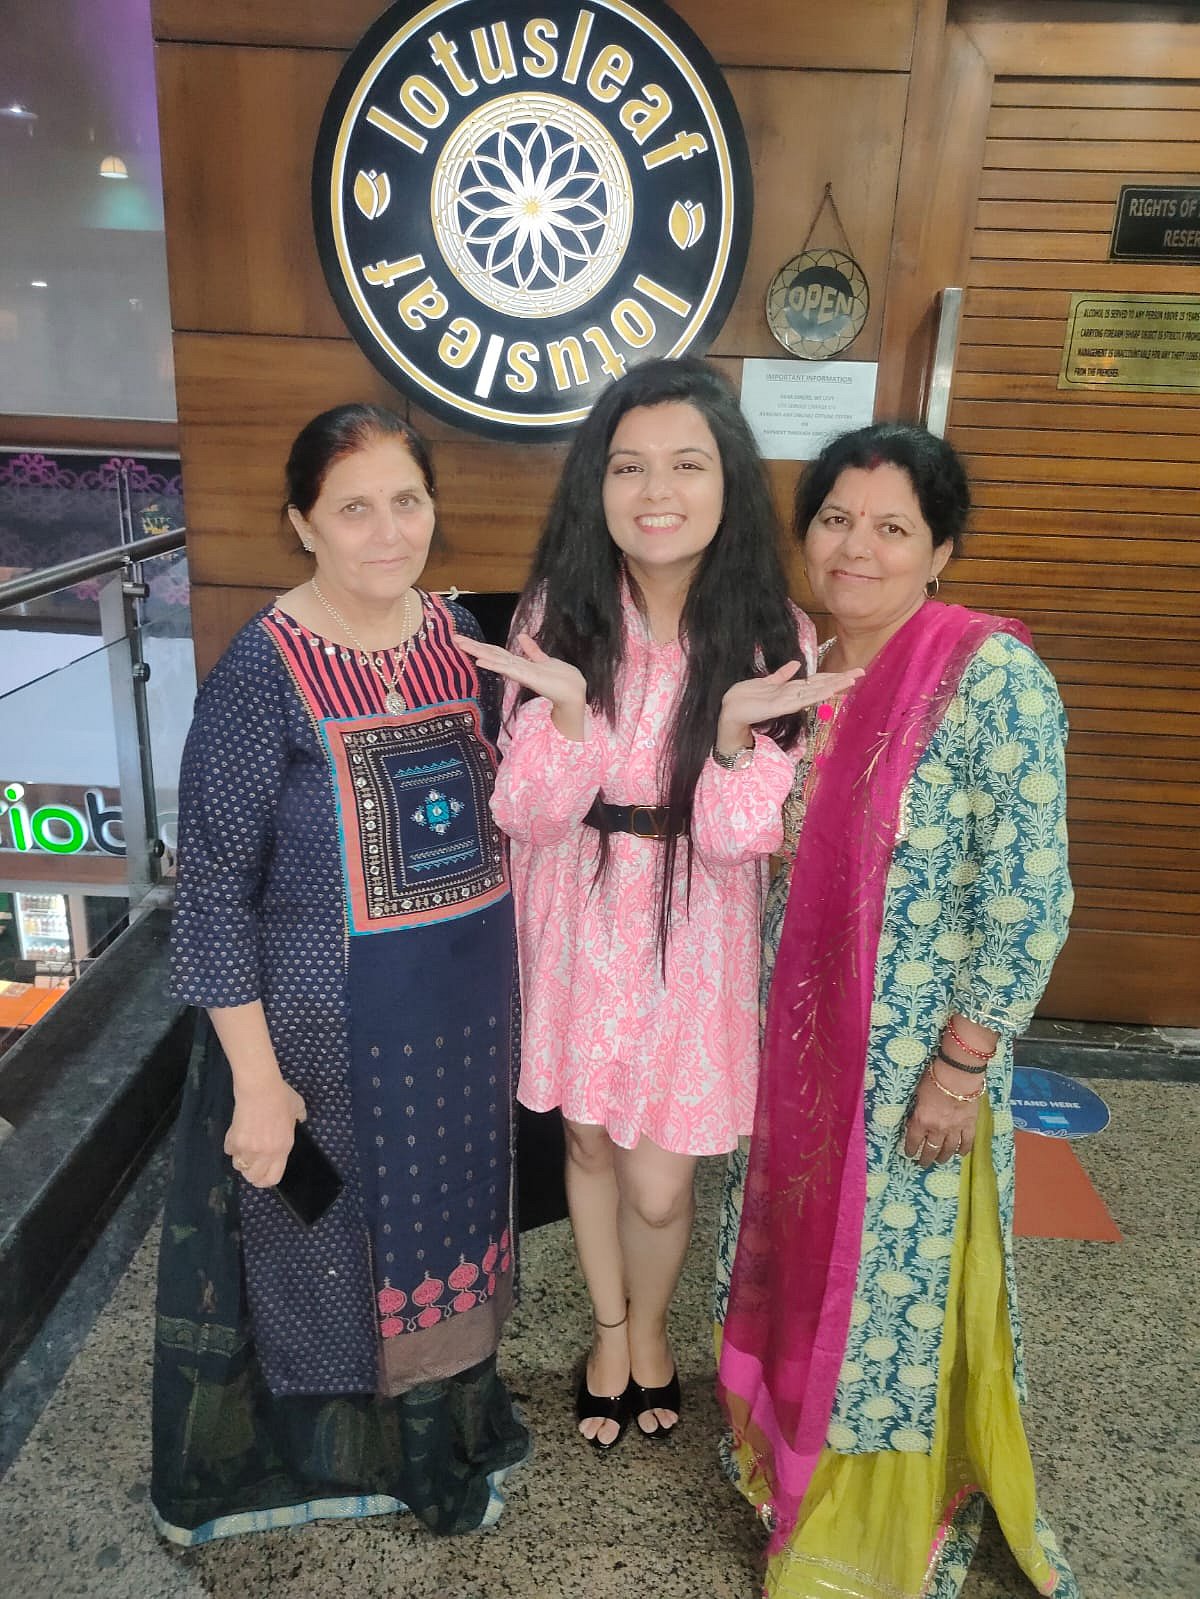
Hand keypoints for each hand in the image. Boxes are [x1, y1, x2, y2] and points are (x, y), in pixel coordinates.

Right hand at [224, 1076, 306, 1187]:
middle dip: (251, 1172)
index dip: (265, 1181)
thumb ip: (300, 1117)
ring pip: (238, 1166)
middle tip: (251, 1163)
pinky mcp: (234, 1140)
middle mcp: (265, 1153)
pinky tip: (236, 1135)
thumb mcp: (297, 1107)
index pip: (272, 1178)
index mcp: (283, 1148)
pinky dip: (231, 1146)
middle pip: (252, 1177)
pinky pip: (229, 1151)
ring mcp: (249, 1148)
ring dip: (240, 1159)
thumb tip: (300, 1119)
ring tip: (243, 1147)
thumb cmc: (281, 1096)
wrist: (260, 1087)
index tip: (262, 1176)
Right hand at [453, 631, 586, 739]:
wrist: (574, 692)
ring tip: (461, 645)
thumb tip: (521, 636)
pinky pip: (508, 669)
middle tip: (454, 638)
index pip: (496, 652)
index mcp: (519, 664)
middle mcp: (516, 668)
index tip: (464, 639)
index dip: (481, 645)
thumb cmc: (561, 679)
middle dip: (473, 647)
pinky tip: (481, 661)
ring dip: (478, 652)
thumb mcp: (544, 660)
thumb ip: (532, 650)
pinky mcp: (527, 677)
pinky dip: (494, 665)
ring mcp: (520, 673)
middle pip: (491, 654)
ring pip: (495, 660)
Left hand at [714, 662, 864, 756]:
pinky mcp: (781, 707)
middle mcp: (793, 697)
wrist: (729, 711)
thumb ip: (781, 675)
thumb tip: (795, 663)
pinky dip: (815, 694)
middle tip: (860, 673)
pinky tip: (827, 690)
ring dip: (833, 685)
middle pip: (821, 685)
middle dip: (840, 680)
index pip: (816, 681)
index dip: (833, 676)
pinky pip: (801, 699)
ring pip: (815, 692)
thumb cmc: (746, 697)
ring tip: (851, 680)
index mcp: (790, 690)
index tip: (851, 671)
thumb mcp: (765, 682)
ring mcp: (788, 702)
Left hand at [902, 1065, 980, 1167]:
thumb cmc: (934, 1079)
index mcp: (922, 1120)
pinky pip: (967, 1142)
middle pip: (931, 1150)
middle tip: (923, 1164)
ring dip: (943, 1157)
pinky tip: (961, 1154)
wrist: (958, 1074)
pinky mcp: (969, 1125)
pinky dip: (964, 1150)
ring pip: (948, 1149)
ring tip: (940, 1161)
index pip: (914, 1141)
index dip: (911, 1150)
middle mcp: (937, 1129)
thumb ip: (917, 1111)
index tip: (910, 1154)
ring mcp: (955, 1129)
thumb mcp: (918, 1094)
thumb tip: (915, 1121)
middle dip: (926, 1159)